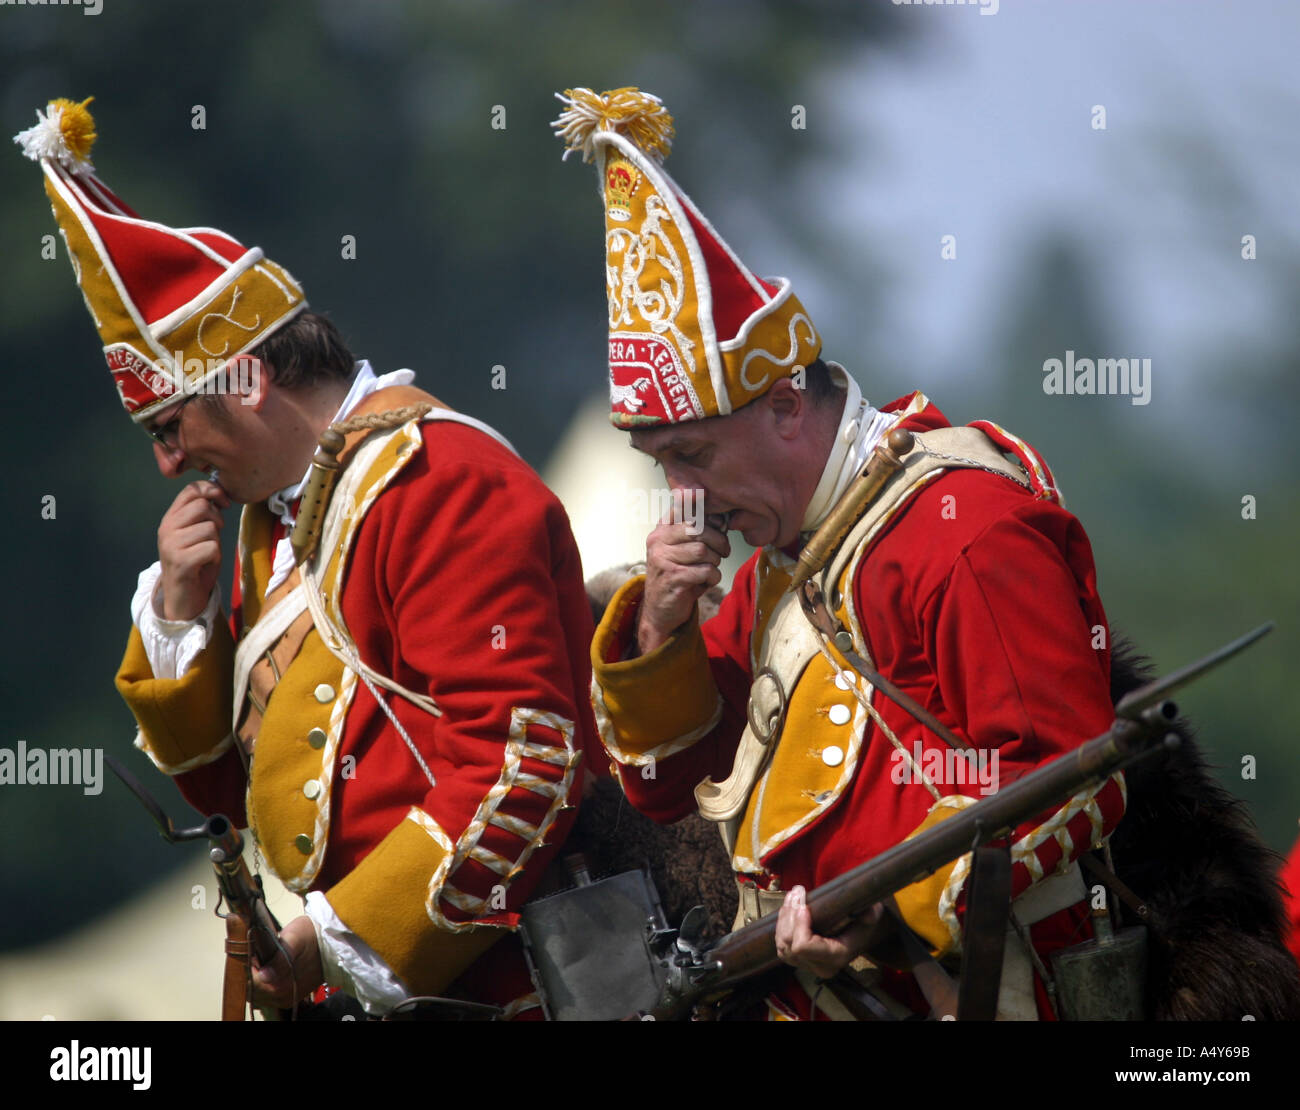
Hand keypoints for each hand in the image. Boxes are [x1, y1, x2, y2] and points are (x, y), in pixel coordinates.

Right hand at [155, 478, 229, 619]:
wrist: (183, 597)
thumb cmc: (196, 563)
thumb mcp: (198, 533)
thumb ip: (204, 515)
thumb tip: (220, 493)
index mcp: (170, 518)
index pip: (191, 490)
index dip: (213, 491)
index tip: (224, 503)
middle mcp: (166, 529)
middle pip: (203, 507)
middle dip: (217, 520)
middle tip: (214, 536)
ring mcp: (171, 545)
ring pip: (210, 528)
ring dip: (216, 542)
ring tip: (206, 554)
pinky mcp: (180, 562)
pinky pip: (212, 548)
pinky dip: (215, 557)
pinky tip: (205, 564)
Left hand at [251, 914, 323, 1009]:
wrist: (333, 943)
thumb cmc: (313, 935)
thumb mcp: (295, 938)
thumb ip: (280, 957)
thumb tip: (264, 975)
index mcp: (281, 984)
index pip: (249, 983)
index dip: (247, 965)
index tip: (254, 950)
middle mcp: (281, 996)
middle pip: (251, 990)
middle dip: (250, 973)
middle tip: (260, 953)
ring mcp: (285, 999)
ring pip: (257, 994)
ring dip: (256, 978)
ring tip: (266, 959)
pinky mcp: (289, 997)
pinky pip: (267, 996)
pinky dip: (264, 984)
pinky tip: (271, 968)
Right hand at [638, 490, 729, 652]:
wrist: (661, 609)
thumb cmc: (678, 575)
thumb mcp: (684, 550)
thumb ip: (700, 532)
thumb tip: (722, 518)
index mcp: (661, 529)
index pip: (684, 508)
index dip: (706, 513)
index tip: (718, 524)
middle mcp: (657, 540)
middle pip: (698, 529)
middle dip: (718, 541)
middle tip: (723, 553)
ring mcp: (662, 559)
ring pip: (703, 550)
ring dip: (715, 562)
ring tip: (711, 569)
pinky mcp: (672, 578)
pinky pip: (704, 571)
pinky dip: (713, 577)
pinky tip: (707, 582)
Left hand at [774, 886, 886, 980]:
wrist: (857, 933)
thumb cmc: (862, 922)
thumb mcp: (870, 917)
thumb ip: (870, 915)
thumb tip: (870, 911)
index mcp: (836, 957)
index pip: (803, 946)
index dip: (799, 925)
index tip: (804, 905)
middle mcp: (820, 967)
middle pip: (789, 943)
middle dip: (790, 915)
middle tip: (797, 891)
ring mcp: (807, 966)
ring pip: (782, 944)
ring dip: (784, 918)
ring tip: (793, 896)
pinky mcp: (798, 960)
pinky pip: (781, 945)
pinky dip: (782, 925)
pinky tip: (789, 908)